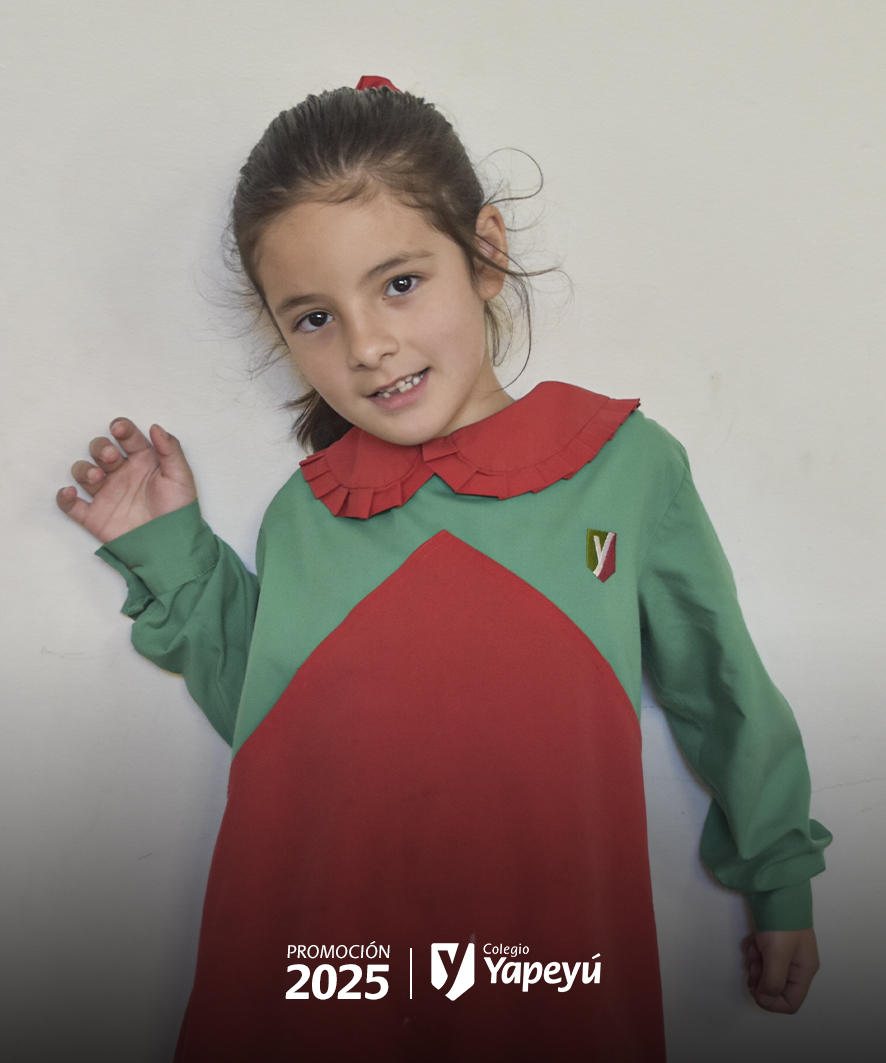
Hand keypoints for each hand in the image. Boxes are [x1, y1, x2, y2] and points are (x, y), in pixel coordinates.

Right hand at [57, 419, 197, 543]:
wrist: (171, 546)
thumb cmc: (178, 511)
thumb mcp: (181, 477)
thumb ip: (170, 450)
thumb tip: (155, 426)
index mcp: (143, 461)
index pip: (127, 437)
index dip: (121, 429)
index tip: (119, 429)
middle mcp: (122, 474)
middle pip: (99, 450)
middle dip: (100, 448)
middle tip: (110, 458)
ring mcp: (106, 494)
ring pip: (82, 472)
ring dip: (83, 469)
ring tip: (96, 476)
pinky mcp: (94, 515)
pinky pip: (70, 504)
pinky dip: (64, 497)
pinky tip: (70, 493)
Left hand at [743, 928, 818, 1013]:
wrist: (775, 889)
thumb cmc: (780, 923)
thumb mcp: (777, 955)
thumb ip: (773, 981)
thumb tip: (765, 999)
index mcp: (804, 971)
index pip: (791, 1003)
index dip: (771, 1002)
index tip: (756, 989)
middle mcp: (796, 964)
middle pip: (775, 987)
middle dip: (761, 979)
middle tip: (753, 965)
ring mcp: (784, 951)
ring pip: (765, 971)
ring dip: (756, 963)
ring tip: (753, 949)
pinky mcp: (772, 940)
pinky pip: (761, 955)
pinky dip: (754, 950)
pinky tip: (752, 939)